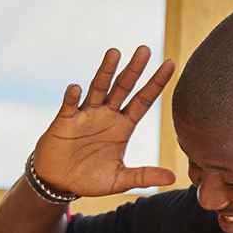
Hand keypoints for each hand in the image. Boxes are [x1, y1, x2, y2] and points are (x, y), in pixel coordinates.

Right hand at [33, 46, 176, 198]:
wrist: (59, 182)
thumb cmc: (90, 178)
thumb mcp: (119, 180)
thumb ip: (144, 176)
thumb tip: (173, 178)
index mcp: (122, 126)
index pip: (143, 101)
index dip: (156, 83)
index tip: (170, 63)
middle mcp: (106, 115)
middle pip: (123, 87)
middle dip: (134, 70)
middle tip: (145, 50)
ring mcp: (85, 115)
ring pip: (98, 88)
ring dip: (106, 71)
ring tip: (115, 52)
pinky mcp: (65, 121)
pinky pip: (70, 106)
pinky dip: (72, 97)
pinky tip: (76, 88)